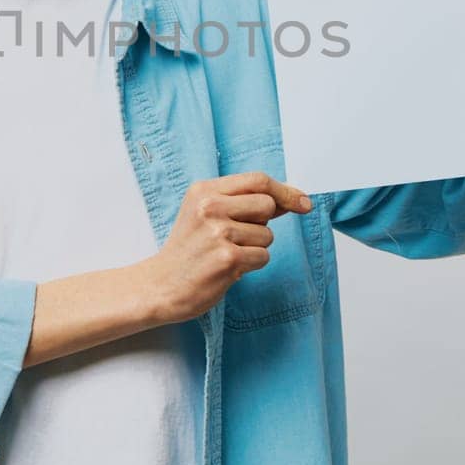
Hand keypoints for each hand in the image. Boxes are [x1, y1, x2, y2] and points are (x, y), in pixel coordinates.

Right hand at [139, 171, 312, 324]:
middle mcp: (210, 207)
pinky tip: (228, 267)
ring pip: (267, 235)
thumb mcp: (206, 213)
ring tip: (226, 253)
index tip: (303, 203)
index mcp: (204, 190)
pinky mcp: (227, 259)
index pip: (258, 180)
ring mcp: (218, 233)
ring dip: (255, 248)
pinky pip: (262, 257)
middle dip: (262, 224)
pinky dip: (251, 264)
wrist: (161, 284)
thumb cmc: (189, 249)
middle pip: (267, 205)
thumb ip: (244, 202)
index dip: (285, 191)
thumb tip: (293, 199)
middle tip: (238, 236)